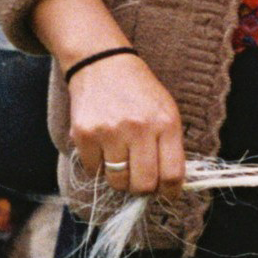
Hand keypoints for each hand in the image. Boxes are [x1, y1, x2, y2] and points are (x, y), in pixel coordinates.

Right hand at [30, 0, 183, 196]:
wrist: (102, 63)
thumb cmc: (139, 92)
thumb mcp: (166, 111)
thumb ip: (171, 147)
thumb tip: (170, 186)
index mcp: (166, 123)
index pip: (173, 174)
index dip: (171, 192)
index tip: (167, 194)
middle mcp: (139, 128)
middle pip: (144, 185)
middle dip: (142, 189)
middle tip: (139, 179)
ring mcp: (110, 131)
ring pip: (117, 182)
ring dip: (119, 178)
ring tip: (120, 160)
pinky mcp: (85, 134)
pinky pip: (93, 170)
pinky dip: (98, 166)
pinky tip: (103, 147)